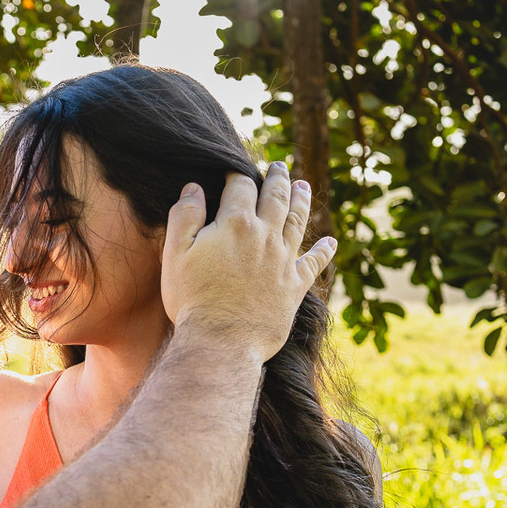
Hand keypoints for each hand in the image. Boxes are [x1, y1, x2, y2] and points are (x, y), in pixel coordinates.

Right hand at [160, 162, 334, 362]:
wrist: (221, 341)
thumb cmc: (192, 298)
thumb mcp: (175, 254)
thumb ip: (184, 216)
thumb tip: (194, 187)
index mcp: (235, 224)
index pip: (240, 187)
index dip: (237, 175)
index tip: (234, 171)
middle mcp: (265, 236)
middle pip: (275, 197)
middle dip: (276, 178)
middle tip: (278, 165)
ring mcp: (283, 261)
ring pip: (298, 221)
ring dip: (302, 200)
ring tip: (304, 185)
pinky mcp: (294, 287)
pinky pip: (314, 263)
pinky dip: (324, 251)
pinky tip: (331, 242)